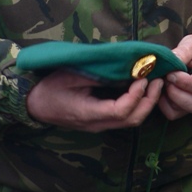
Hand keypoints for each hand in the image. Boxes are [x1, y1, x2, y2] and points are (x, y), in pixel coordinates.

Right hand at [26, 69, 163, 131]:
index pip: (120, 111)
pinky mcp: (100, 121)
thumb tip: (124, 66)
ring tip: (153, 82)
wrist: (34, 104)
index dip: (136, 95)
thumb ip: (97, 73)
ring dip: (145, 103)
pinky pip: (124, 117)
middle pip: (131, 120)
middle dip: (149, 100)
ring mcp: (99, 125)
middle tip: (158, 79)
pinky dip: (137, 104)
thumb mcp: (71, 75)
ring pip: (130, 121)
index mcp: (88, 113)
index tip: (143, 77)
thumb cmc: (50, 87)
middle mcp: (97, 124)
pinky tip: (140, 88)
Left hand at [158, 34, 191, 119]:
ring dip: (170, 98)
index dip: (185, 82)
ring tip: (164, 81)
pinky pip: (176, 114)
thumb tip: (173, 61)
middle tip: (166, 78)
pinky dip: (165, 104)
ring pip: (186, 111)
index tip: (171, 73)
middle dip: (176, 93)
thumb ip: (184, 51)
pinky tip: (163, 90)